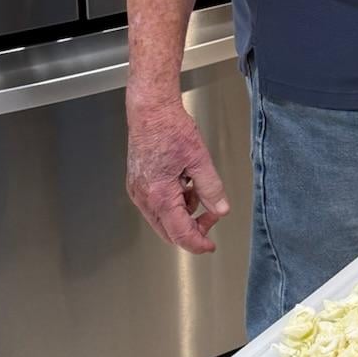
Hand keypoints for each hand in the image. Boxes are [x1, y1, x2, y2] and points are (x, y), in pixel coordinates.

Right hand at [125, 93, 230, 254]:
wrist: (150, 111)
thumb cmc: (170, 129)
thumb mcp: (199, 159)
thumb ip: (211, 188)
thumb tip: (220, 209)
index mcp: (160, 196)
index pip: (180, 233)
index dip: (197, 243)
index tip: (210, 246)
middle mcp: (144, 197)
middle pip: (168, 231)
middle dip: (191, 229)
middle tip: (210, 218)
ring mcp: (137, 191)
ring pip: (162, 219)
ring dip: (182, 214)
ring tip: (198, 191)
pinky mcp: (137, 183)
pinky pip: (156, 205)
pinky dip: (173, 203)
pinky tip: (184, 184)